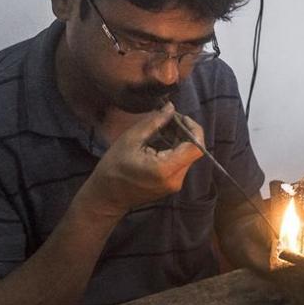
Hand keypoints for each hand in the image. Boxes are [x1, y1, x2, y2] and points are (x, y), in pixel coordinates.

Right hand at [78, 103, 204, 217]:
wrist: (107, 196)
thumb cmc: (113, 168)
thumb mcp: (130, 139)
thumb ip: (154, 122)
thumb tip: (171, 108)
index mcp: (166, 169)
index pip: (196, 147)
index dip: (194, 129)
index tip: (181, 117)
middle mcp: (175, 179)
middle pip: (193, 150)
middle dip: (185, 131)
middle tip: (169, 119)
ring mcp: (175, 184)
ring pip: (188, 156)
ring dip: (180, 139)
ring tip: (163, 128)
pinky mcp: (173, 184)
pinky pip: (181, 163)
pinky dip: (175, 149)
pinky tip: (161, 141)